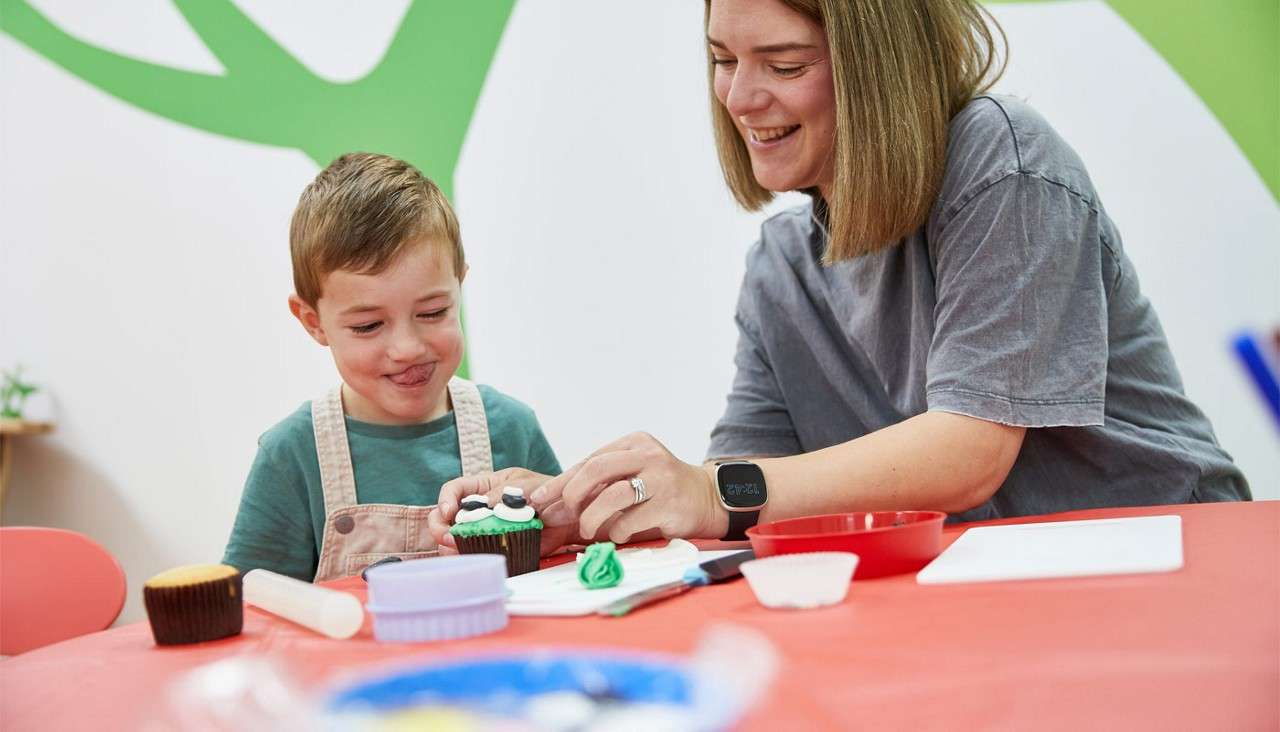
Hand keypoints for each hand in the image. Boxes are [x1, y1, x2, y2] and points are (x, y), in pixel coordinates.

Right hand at [428, 468, 575, 555]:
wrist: (569, 517)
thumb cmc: (549, 493)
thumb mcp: (527, 485)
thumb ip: (504, 493)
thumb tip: (482, 504)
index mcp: (484, 487)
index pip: (454, 489)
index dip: (445, 500)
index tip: (449, 512)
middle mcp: (479, 509)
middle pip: (445, 517)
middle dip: (441, 527)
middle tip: (449, 537)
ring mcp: (483, 529)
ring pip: (454, 539)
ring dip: (450, 546)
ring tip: (458, 548)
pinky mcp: (493, 547)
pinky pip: (474, 554)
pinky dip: (469, 558)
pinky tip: (473, 558)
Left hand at [530, 432, 727, 543]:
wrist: (706, 498)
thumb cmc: (659, 489)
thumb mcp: (630, 475)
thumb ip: (598, 484)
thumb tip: (551, 503)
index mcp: (634, 443)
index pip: (589, 460)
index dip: (561, 482)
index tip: (539, 499)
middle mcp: (648, 455)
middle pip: (597, 469)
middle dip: (571, 494)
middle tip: (564, 513)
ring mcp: (661, 478)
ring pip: (612, 495)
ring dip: (591, 517)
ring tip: (587, 529)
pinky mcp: (670, 503)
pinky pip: (630, 519)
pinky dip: (616, 530)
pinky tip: (618, 533)